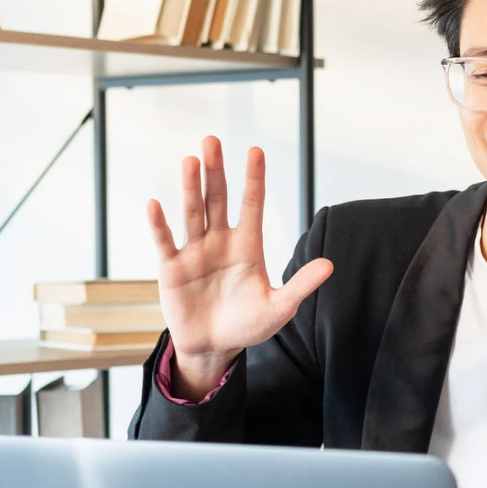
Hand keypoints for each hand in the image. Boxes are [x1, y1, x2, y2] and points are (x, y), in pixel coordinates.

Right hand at [146, 136, 332, 400]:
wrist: (215, 347)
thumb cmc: (249, 324)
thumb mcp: (279, 307)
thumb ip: (300, 284)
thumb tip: (330, 265)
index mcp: (248, 246)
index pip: (252, 205)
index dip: (254, 179)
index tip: (256, 151)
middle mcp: (220, 242)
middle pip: (217, 199)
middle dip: (215, 171)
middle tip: (212, 140)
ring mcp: (195, 252)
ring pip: (192, 213)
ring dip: (190, 187)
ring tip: (190, 160)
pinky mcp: (172, 269)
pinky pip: (165, 242)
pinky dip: (160, 225)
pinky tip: (155, 203)